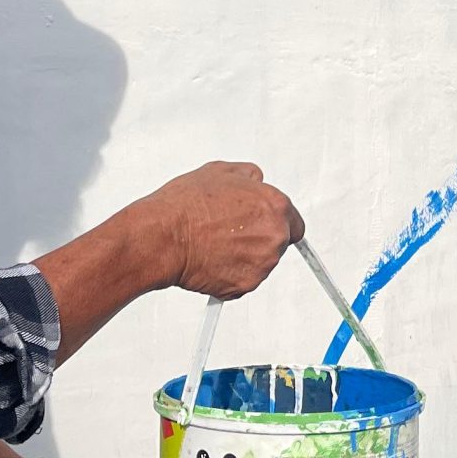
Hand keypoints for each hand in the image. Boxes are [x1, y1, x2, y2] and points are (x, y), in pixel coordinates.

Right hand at [141, 161, 304, 296]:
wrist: (162, 236)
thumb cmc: (185, 206)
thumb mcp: (220, 172)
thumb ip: (249, 176)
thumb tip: (255, 180)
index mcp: (275, 206)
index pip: (294, 222)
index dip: (276, 222)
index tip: (265, 225)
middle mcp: (274, 236)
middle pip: (278, 242)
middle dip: (258, 238)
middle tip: (230, 233)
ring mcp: (262, 263)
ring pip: (261, 263)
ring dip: (245, 257)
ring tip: (215, 244)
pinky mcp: (245, 285)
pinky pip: (244, 281)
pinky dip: (231, 275)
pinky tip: (211, 259)